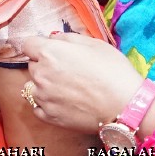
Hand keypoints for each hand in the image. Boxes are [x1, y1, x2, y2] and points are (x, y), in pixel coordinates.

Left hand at [21, 33, 143, 134]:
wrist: (126, 106)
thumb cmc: (113, 71)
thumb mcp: (94, 44)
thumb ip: (67, 38)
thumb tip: (52, 38)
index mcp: (50, 53)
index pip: (28, 44)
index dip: (40, 46)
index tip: (52, 51)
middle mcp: (41, 74)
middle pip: (33, 65)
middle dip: (45, 65)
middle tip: (68, 71)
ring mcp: (44, 98)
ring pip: (34, 87)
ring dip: (45, 86)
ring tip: (69, 89)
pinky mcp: (50, 117)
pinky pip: (38, 107)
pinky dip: (47, 104)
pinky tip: (65, 103)